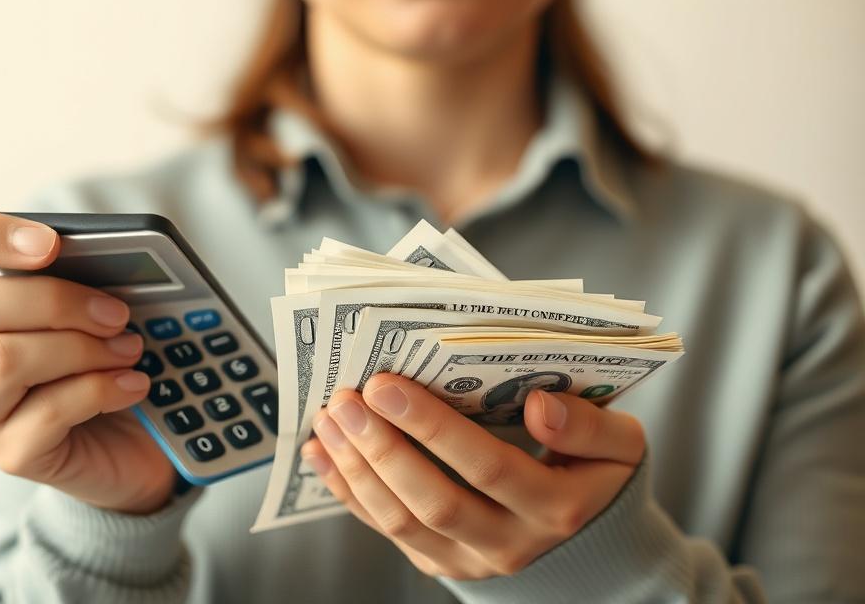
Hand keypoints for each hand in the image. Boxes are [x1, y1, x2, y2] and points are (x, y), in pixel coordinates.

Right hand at [0, 213, 176, 514]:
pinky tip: (134, 385)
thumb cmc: (113, 363)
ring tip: (130, 350)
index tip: (51, 242)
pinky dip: (102, 389)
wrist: (139, 446)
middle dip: (55, 298)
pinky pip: (49, 411)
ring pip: (6, 357)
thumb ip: (89, 278)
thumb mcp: (100, 310)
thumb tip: (113, 258)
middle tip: (117, 312)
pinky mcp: (11, 454)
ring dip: (82, 347)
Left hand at [300, 374, 644, 580]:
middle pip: (433, 500)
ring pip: (402, 521)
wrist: (594, 548)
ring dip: (357, 468)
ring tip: (330, 418)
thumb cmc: (599, 478)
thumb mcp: (622, 446)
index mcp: (556, 507)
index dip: (432, 428)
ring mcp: (470, 560)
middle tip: (347, 399)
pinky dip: (350, 492)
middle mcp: (510, 543)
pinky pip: (388, 531)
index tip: (387, 384)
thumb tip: (540, 405)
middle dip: (382, 447)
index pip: (487, 466)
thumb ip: (589, 425)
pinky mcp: (442, 563)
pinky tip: (325, 454)